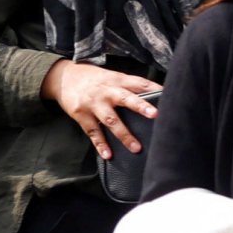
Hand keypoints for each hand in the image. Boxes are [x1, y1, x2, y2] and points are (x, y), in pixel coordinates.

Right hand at [43, 60, 157, 157]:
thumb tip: (157, 96)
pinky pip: (93, 132)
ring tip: (136, 148)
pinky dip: (100, 144)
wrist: (63, 77)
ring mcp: (93, 104)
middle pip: (126, 99)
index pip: (140, 83)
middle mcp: (106, 91)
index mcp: (117, 80)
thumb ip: (130, 86)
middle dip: (141, 107)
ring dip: (124, 135)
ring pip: (111, 120)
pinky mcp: (81, 115)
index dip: (155, 88)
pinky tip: (108, 155)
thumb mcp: (112, 76)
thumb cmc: (94, 78)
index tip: (169, 95)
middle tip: (156, 115)